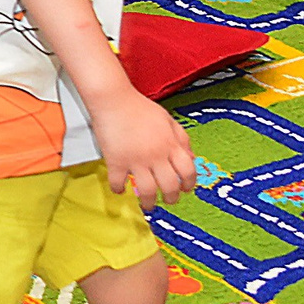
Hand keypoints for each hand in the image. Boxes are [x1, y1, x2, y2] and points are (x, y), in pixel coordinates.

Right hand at [91, 87, 196, 205]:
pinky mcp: (116, 160)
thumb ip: (182, 138)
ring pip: (147, 190)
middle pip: (169, 185)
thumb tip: (191, 157)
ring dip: (149, 201)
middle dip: (171, 197)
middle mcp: (156, 155)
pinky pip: (118, 182)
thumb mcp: (168, 119)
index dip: (189, 183)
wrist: (112, 98)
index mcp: (170, 144)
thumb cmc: (139, 107)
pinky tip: (119, 189)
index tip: (185, 189)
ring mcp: (135, 159)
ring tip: (148, 205)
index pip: (188, 171)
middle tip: (168, 200)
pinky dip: (119, 189)